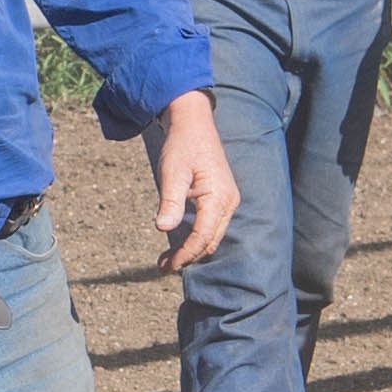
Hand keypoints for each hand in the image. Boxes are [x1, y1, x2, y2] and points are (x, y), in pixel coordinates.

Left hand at [147, 92, 238, 272]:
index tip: (168, 266)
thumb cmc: (182, 145)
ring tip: (166, 260)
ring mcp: (227, 200)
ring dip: (191, 250)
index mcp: (219, 196)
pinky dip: (195, 238)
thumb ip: (170, 201)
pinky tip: (177, 242)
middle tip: (162, 268)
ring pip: (211, 236)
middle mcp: (228, 201)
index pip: (203, 236)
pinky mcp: (221, 198)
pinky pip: (211, 226)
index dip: (186, 254)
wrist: (193, 123)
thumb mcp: (172, 173)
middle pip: (210, 241)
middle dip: (188, 257)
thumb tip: (163, 228)